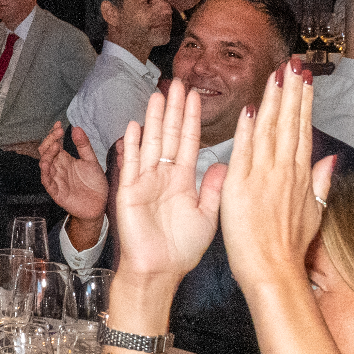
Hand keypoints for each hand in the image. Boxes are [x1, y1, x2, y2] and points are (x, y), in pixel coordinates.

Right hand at [38, 120, 108, 223]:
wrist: (100, 206)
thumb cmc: (94, 185)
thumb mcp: (91, 161)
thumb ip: (84, 145)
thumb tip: (77, 128)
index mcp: (65, 159)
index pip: (54, 143)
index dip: (54, 133)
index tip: (58, 124)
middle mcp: (58, 168)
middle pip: (46, 151)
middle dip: (49, 140)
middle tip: (57, 132)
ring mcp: (56, 179)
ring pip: (44, 165)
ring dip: (47, 154)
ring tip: (55, 146)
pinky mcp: (56, 192)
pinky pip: (47, 181)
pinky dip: (45, 172)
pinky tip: (47, 163)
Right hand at [108, 81, 222, 280]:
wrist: (159, 271)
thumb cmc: (182, 249)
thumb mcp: (208, 215)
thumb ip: (215, 188)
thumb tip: (225, 162)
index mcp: (183, 180)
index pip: (187, 141)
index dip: (191, 118)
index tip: (194, 95)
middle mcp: (163, 176)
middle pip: (168, 135)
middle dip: (172, 109)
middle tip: (176, 82)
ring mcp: (145, 182)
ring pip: (150, 143)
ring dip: (153, 119)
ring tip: (158, 94)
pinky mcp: (129, 192)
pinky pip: (131, 165)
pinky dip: (132, 146)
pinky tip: (134, 126)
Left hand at [220, 63, 334, 296]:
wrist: (274, 270)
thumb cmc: (291, 247)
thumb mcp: (315, 212)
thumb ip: (321, 182)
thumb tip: (330, 159)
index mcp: (300, 174)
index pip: (302, 129)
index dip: (303, 102)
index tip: (304, 79)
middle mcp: (285, 170)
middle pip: (289, 123)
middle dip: (291, 91)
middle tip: (293, 63)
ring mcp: (264, 177)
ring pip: (270, 131)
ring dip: (274, 101)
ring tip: (277, 74)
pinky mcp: (241, 186)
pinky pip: (245, 152)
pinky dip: (248, 130)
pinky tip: (251, 108)